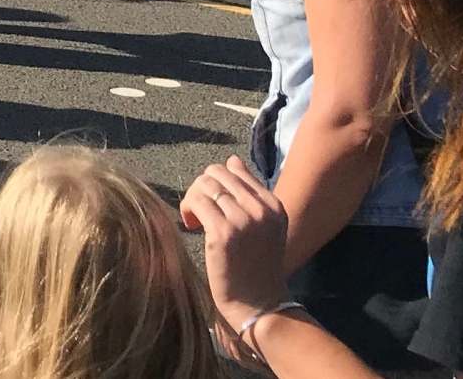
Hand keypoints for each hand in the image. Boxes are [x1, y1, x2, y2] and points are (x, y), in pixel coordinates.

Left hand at [180, 157, 292, 330]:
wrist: (259, 303)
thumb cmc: (256, 266)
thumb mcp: (264, 226)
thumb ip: (249, 193)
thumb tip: (232, 160)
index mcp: (274, 205)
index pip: (235, 170)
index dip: (216, 183)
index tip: (213, 204)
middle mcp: (261, 209)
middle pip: (216, 173)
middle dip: (201, 188)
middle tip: (199, 211)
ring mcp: (244, 219)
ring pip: (205, 184)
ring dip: (193, 198)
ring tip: (196, 219)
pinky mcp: (224, 232)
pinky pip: (197, 201)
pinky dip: (188, 209)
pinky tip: (192, 226)